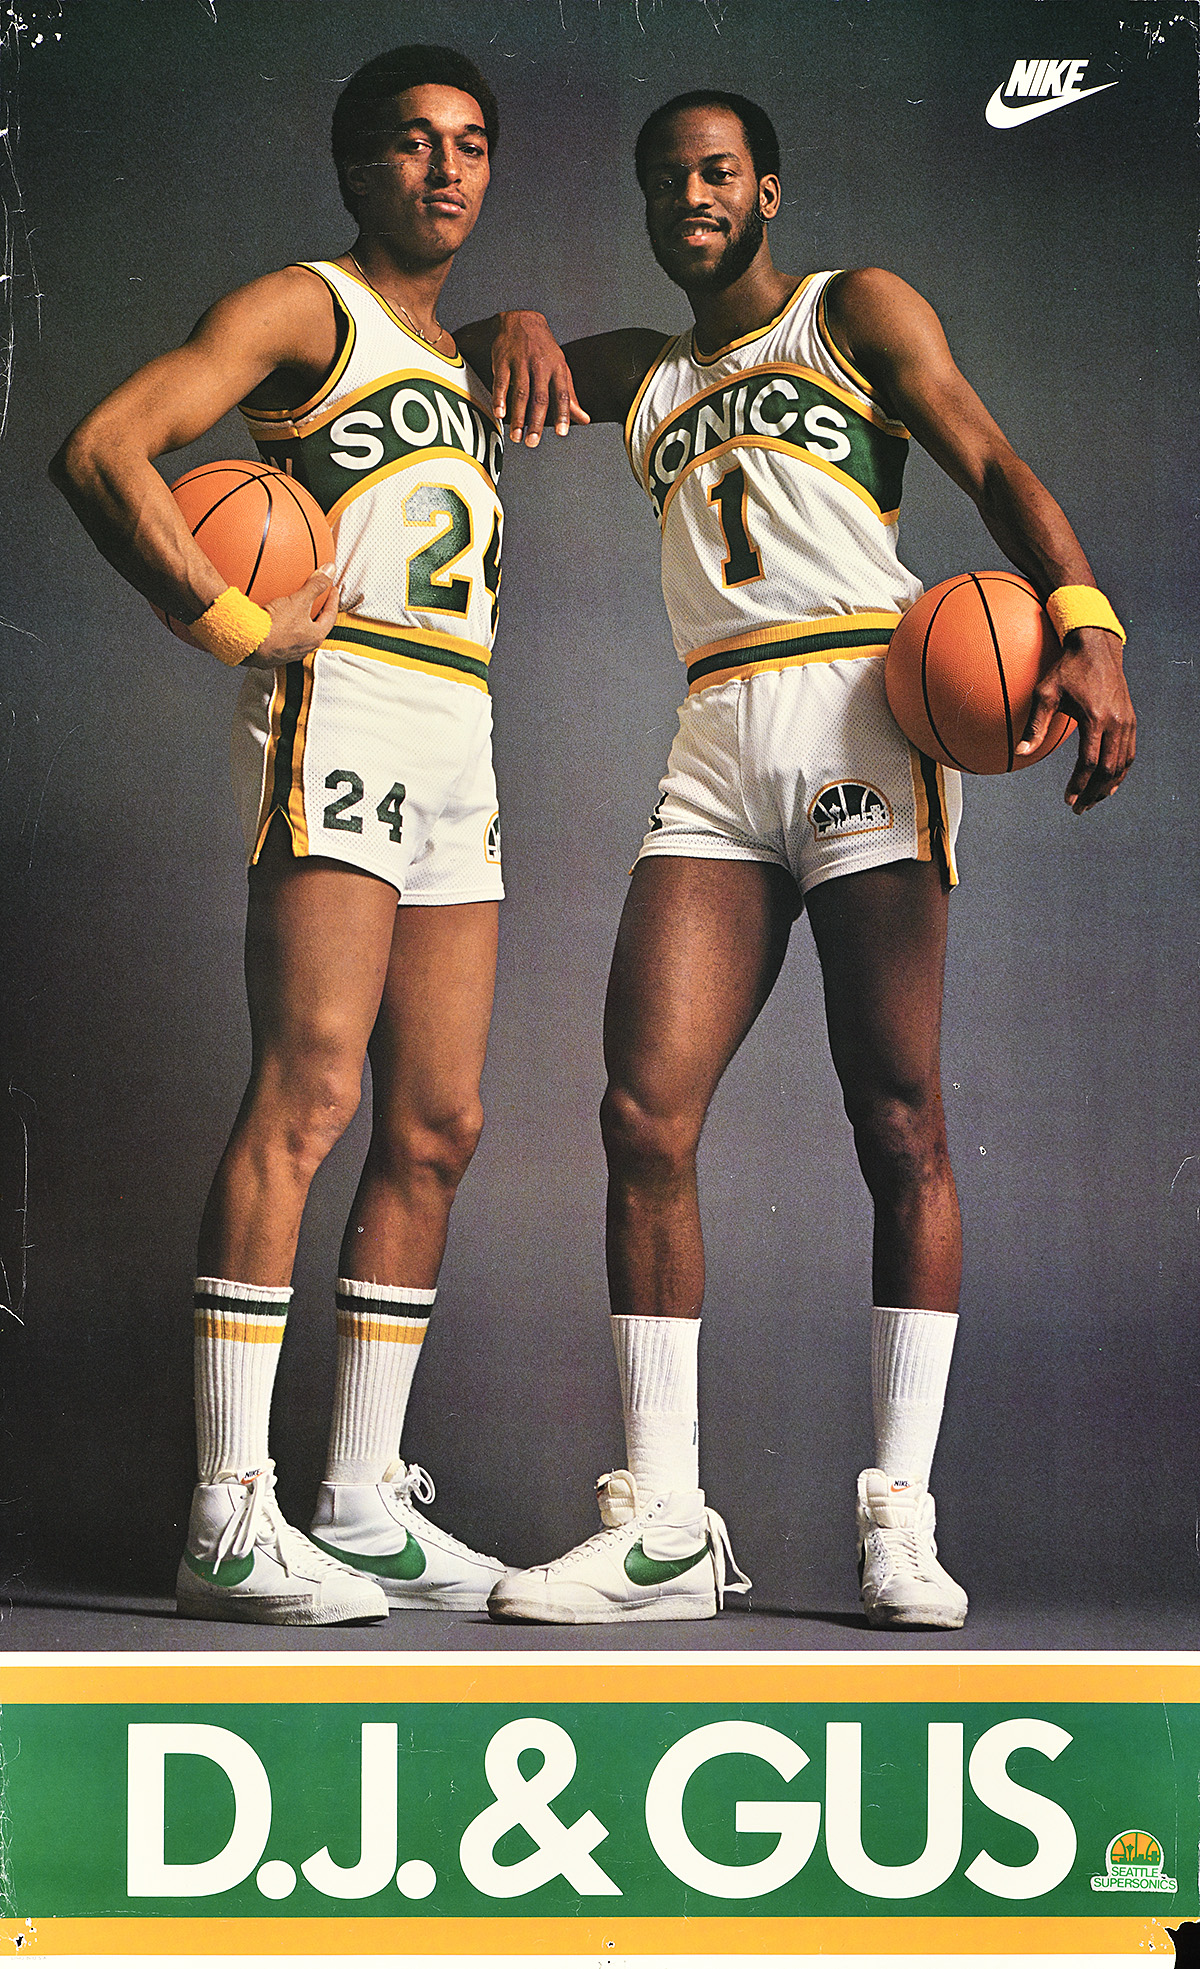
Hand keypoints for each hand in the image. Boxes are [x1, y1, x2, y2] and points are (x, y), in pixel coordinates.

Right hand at [251, 564, 339, 665]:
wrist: (248, 643)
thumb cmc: (276, 625)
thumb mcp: (298, 601)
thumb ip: (315, 585)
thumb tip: (330, 570)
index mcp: (315, 637)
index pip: (330, 616)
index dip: (332, 601)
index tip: (332, 590)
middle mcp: (304, 648)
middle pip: (315, 627)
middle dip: (317, 613)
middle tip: (317, 601)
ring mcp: (287, 653)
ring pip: (297, 635)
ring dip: (298, 621)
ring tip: (293, 609)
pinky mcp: (270, 654)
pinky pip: (279, 638)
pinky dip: (280, 627)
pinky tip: (271, 619)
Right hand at [490, 311, 588, 445]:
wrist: (522, 320)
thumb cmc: (544, 349)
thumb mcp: (561, 368)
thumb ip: (570, 396)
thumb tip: (584, 419)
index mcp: (557, 368)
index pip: (563, 393)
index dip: (563, 413)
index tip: (561, 432)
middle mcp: (540, 365)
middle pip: (539, 397)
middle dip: (535, 421)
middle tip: (532, 442)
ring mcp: (521, 362)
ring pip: (520, 392)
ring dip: (517, 416)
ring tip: (517, 436)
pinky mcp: (503, 360)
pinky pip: (501, 382)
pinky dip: (500, 398)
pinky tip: (500, 414)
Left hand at [1016, 625, 1134, 812]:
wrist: (1097, 648)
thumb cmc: (1067, 670)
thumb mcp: (1045, 694)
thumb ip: (1034, 726)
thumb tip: (1020, 753)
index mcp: (1095, 719)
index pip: (1089, 763)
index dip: (1078, 785)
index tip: (1068, 799)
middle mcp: (1116, 723)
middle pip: (1108, 769)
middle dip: (1094, 793)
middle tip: (1079, 808)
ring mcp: (1126, 722)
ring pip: (1122, 764)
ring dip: (1108, 786)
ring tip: (1092, 801)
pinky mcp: (1130, 720)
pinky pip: (1129, 753)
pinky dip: (1120, 772)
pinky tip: (1108, 784)